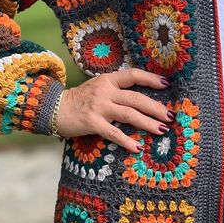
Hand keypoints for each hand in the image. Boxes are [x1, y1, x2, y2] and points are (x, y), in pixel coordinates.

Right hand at [53, 69, 173, 153]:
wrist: (52, 109)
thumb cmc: (78, 101)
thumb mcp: (97, 88)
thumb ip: (115, 91)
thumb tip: (140, 101)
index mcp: (107, 80)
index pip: (133, 75)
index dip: (150, 79)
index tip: (166, 84)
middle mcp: (104, 91)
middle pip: (136, 98)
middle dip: (156, 107)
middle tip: (170, 116)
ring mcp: (98, 107)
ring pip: (129, 114)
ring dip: (147, 123)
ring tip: (162, 130)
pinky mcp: (92, 122)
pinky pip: (113, 133)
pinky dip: (126, 141)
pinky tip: (137, 148)